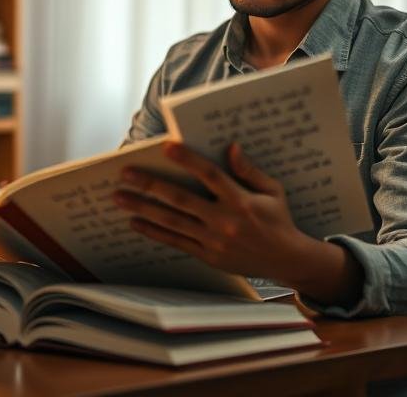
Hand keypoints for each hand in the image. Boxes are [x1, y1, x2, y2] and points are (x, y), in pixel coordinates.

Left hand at [112, 141, 311, 283]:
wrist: (286, 260)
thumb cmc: (279, 220)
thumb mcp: (272, 190)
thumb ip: (249, 170)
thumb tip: (230, 147)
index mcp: (240, 200)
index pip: (209, 175)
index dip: (187, 160)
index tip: (166, 147)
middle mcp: (224, 220)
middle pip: (180, 199)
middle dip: (150, 185)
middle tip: (125, 174)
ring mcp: (213, 240)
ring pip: (172, 221)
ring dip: (143, 208)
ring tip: (119, 198)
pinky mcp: (207, 255)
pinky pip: (175, 242)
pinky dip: (154, 232)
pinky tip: (135, 222)